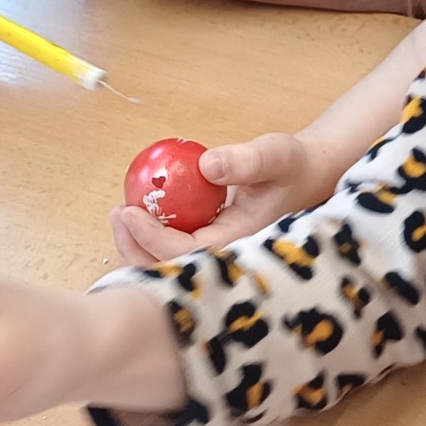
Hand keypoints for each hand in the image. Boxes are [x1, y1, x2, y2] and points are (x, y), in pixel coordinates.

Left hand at [109, 131, 332, 264]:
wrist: (307, 176)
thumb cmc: (293, 166)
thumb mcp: (275, 155)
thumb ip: (247, 161)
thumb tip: (207, 165)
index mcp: (240, 245)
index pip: (187, 255)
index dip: (151, 238)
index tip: (128, 210)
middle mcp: (227, 259)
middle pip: (171, 271)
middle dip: (136, 248)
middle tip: (117, 212)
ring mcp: (218, 256)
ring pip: (169, 265)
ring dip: (139, 245)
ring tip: (121, 213)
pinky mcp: (211, 246)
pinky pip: (175, 250)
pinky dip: (151, 237)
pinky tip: (138, 213)